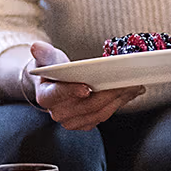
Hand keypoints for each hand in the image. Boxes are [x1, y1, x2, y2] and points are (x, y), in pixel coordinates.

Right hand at [0, 41, 142, 129]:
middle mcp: (58, 113)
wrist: (55, 85)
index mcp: (46, 96)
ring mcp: (73, 121)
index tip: (86, 87)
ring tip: (134, 85)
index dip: (72, 92)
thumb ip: (43, 53)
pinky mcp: (86, 123)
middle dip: (108, 93)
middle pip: (86, 105)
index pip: (58, 95)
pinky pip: (105, 115)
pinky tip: (130, 92)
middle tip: (126, 80)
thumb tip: (36, 47)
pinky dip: (119, 103)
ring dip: (119, 99)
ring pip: (99, 112)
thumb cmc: (53, 70)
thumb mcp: (47, 58)